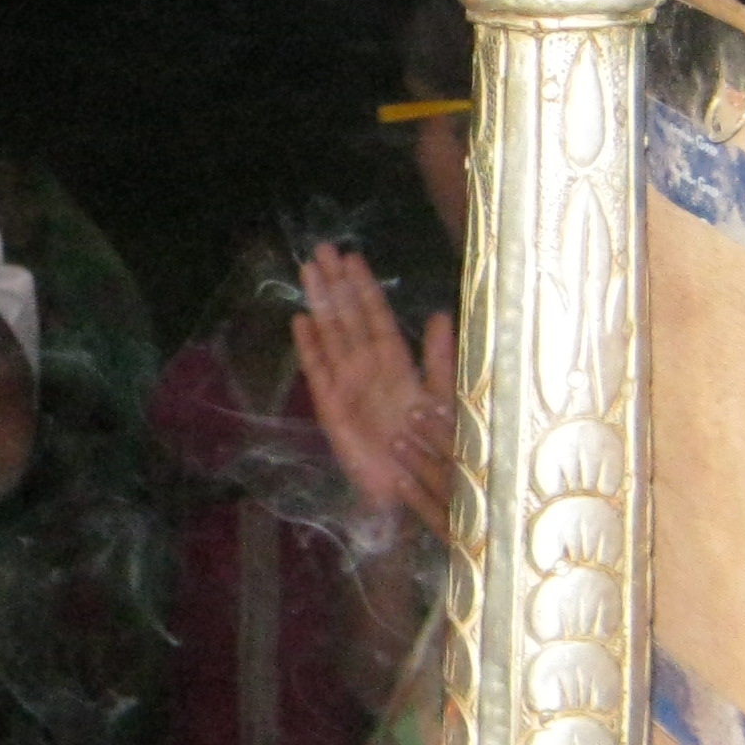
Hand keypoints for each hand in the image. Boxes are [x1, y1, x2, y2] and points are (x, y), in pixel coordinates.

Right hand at [294, 242, 458, 525]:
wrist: (411, 495)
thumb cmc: (432, 451)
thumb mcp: (445, 400)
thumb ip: (439, 359)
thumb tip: (441, 313)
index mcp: (398, 365)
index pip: (377, 317)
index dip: (365, 287)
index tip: (352, 257)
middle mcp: (369, 369)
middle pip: (349, 318)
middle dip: (335, 284)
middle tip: (321, 248)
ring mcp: (347, 386)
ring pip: (331, 335)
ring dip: (320, 304)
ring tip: (307, 271)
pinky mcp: (331, 409)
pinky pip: (317, 371)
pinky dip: (309, 347)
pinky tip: (299, 321)